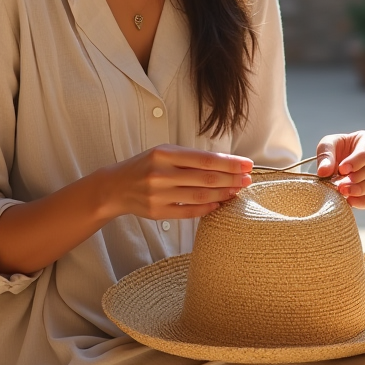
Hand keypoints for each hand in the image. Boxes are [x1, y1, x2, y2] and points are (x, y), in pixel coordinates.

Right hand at [102, 144, 252, 220]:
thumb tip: (226, 163)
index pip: (204, 159)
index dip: (229, 163)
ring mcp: (159, 195)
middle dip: (231, 178)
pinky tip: (219, 203)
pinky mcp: (158, 212)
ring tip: (237, 190)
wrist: (116, 187)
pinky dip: (207, 208)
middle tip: (248, 179)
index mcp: (164, 154)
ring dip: (223, 193)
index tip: (247, 165)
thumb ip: (190, 158)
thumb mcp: (163, 153)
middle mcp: (161, 174)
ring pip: (200, 196)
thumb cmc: (146, 166)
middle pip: (206, 178)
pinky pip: (189, 212)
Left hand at [315, 131, 364, 208]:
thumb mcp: (326, 146)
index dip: (357, 161)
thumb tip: (324, 171)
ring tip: (344, 191)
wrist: (329, 168)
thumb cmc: (331, 151)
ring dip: (362, 189)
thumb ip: (325, 155)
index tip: (342, 169)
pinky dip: (361, 201)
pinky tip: (348, 201)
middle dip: (361, 175)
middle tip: (342, 182)